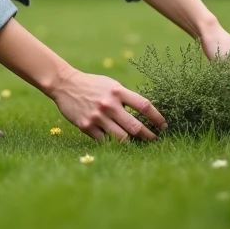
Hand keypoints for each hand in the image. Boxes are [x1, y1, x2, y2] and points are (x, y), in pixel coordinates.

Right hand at [49, 69, 166, 141]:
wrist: (65, 84)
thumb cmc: (92, 85)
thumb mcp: (111, 85)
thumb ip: (126, 97)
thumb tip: (145, 112)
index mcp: (118, 91)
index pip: (144, 106)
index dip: (158, 118)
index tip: (164, 126)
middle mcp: (109, 105)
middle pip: (136, 127)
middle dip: (149, 136)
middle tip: (155, 140)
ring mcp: (97, 117)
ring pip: (122, 138)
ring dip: (133, 143)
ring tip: (139, 144)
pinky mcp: (86, 126)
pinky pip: (105, 141)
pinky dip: (113, 143)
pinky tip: (119, 143)